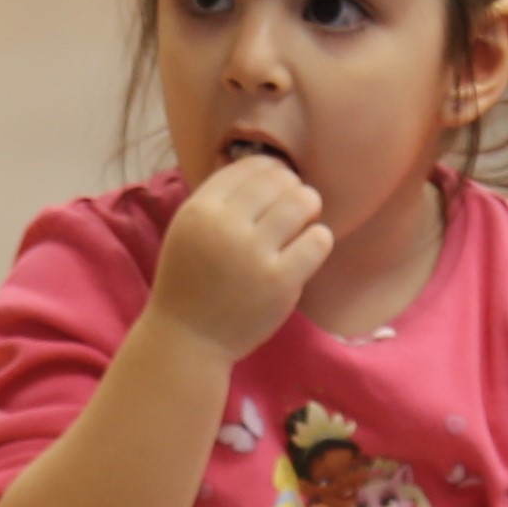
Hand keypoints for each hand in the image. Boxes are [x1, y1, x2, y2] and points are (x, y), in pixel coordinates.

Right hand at [150, 150, 334, 359]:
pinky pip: (317, 241)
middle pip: (278, 182)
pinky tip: (310, 246)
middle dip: (293, 186)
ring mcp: (254, 254)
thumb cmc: (190, 283)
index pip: (247, 167)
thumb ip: (218, 201)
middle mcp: (226, 227)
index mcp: (200, 210)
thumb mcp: (188, 231)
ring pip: (301, 204)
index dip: (270, 168)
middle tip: (296, 200)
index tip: (278, 181)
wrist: (189, 338)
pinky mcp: (280, 281)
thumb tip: (264, 168)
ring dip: (309, 205)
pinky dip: (319, 238)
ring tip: (306, 218)